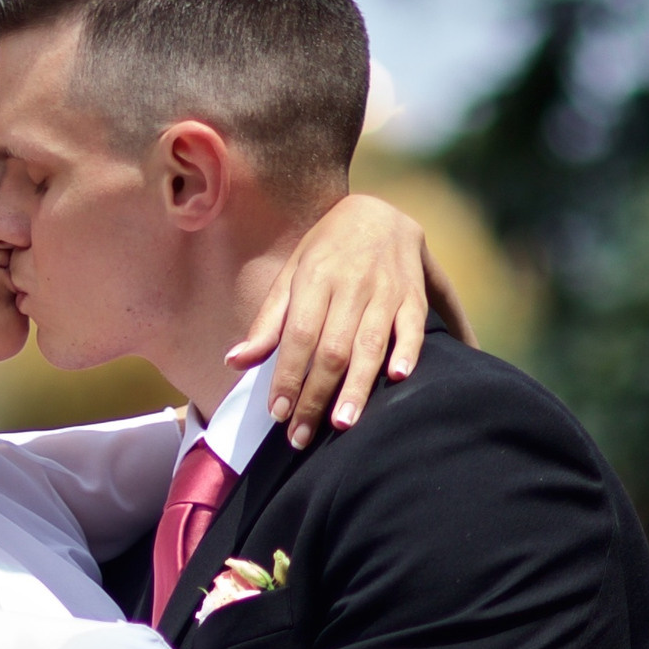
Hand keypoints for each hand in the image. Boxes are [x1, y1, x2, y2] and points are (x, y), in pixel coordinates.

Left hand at [225, 194, 475, 452]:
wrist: (378, 212)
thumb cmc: (325, 253)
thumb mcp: (291, 276)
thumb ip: (268, 321)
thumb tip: (235, 361)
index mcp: (314, 279)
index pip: (298, 336)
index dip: (288, 376)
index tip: (278, 413)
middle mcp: (351, 284)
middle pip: (332, 349)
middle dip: (316, 395)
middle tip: (302, 436)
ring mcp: (385, 289)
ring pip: (371, 343)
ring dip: (358, 386)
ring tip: (344, 423)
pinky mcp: (413, 295)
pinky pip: (413, 325)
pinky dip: (408, 351)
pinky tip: (398, 378)